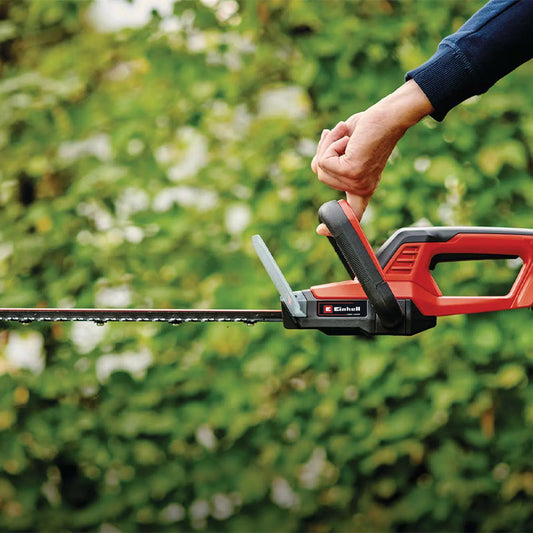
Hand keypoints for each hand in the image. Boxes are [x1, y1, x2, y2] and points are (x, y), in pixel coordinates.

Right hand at [312, 80, 432, 233]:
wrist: (389, 117)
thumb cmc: (371, 127)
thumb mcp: (348, 147)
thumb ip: (334, 158)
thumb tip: (320, 156)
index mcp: (363, 187)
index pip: (352, 214)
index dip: (335, 225)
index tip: (320, 230)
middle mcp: (361, 189)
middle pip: (322, 176)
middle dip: (325, 152)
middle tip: (344, 138)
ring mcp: (356, 182)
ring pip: (320, 168)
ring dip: (328, 146)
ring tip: (348, 137)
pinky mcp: (351, 172)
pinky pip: (324, 160)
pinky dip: (330, 144)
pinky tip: (348, 138)